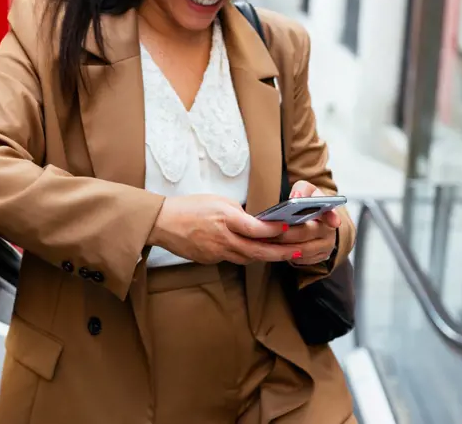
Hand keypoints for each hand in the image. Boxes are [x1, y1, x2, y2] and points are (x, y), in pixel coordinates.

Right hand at [147, 195, 310, 264]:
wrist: (163, 223)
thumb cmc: (189, 207)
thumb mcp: (217, 200)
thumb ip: (238, 212)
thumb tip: (255, 222)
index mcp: (225, 219)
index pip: (256, 229)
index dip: (274, 230)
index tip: (289, 228)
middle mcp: (222, 239)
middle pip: (257, 251)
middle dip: (281, 253)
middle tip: (298, 252)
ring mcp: (216, 253)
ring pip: (247, 258)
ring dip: (265, 256)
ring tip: (284, 252)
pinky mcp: (210, 260)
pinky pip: (233, 259)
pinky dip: (245, 255)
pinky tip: (253, 250)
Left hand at [268, 180, 341, 265]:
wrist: (311, 221)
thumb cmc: (307, 204)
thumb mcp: (305, 191)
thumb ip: (301, 190)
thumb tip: (295, 197)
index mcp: (328, 212)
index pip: (331, 214)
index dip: (332, 217)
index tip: (332, 221)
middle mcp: (329, 231)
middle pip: (305, 233)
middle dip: (285, 233)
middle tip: (266, 230)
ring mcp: (324, 247)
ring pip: (300, 250)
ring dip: (281, 246)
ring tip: (263, 240)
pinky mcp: (316, 259)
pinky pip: (299, 260)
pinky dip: (284, 255)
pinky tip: (270, 248)